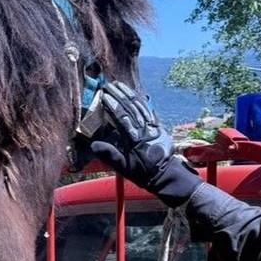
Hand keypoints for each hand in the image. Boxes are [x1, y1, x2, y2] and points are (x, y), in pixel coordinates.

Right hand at [90, 81, 201, 205]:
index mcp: (134, 139)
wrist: (166, 175)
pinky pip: (149, 111)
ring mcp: (153, 127)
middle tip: (109, 86)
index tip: (104, 95)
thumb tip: (94, 145)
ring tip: (120, 85)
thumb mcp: (124, 169)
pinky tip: (134, 94)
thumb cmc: (144, 173)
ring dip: (129, 94)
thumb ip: (110, 156)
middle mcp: (144, 130)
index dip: (113, 105)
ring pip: (140, 106)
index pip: (122, 118)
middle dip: (119, 95)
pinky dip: (141, 101)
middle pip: (131, 108)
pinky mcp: (158, 126)